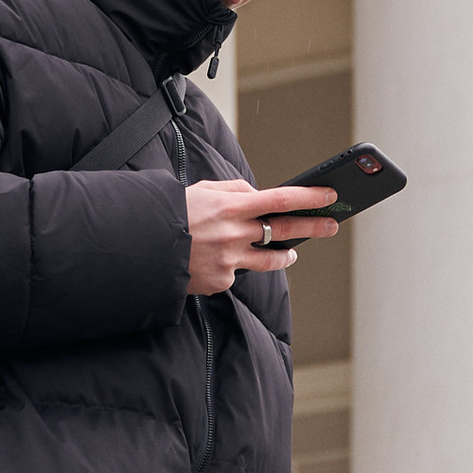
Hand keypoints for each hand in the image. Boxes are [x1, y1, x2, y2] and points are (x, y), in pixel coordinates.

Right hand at [185, 182, 337, 297]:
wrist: (140, 249)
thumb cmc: (171, 214)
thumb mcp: (201, 191)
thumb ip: (233, 190)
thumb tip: (258, 195)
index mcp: (230, 207)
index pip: (280, 199)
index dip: (308, 197)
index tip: (329, 195)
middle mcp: (234, 234)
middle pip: (284, 230)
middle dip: (313, 227)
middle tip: (332, 225)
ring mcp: (229, 261)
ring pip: (271, 260)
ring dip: (285, 255)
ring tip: (291, 252)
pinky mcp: (221, 281)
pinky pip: (237, 273)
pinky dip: (233, 265)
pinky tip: (216, 260)